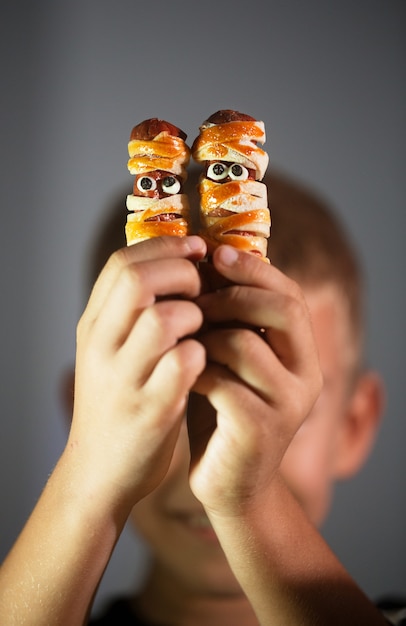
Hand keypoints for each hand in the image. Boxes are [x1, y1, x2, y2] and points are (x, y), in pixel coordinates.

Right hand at [68, 236, 206, 512]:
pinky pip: (186, 362)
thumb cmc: (118, 400)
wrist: (100, 470)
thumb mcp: (110, 350)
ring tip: (202, 328)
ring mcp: (125, 379)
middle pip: (139, 281)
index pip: (122, 263)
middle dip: (182, 273)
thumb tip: (177, 262)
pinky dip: (203, 353)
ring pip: (165, 319)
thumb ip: (131, 311)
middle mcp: (101, 347)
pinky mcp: (152, 410)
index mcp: (93, 326)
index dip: (165, 247)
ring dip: (196, 315)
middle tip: (202, 288)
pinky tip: (206, 361)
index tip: (197, 248)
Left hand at [188, 245, 322, 516]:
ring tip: (185, 343)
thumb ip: (230, 321)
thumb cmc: (223, 412)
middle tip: (195, 299)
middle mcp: (306, 376)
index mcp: (302, 354)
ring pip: (244, 343)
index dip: (254, 269)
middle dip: (231, 295)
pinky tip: (183, 378)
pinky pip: (222, 382)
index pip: (289, 294)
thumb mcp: (231, 360)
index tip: (215, 254)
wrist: (229, 483)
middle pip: (281, 309)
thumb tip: (205, 262)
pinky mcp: (260, 431)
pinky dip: (195, 372)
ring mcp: (288, 405)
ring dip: (205, 336)